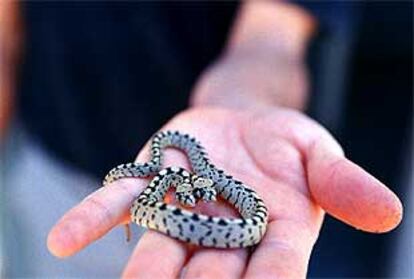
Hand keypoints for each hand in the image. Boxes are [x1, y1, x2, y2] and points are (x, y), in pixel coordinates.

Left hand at [47, 106, 401, 277]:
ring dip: (147, 271)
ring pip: (161, 249)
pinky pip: (119, 202)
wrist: (244, 120)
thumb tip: (388, 212)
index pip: (275, 270)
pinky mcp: (150, 183)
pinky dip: (91, 219)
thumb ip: (343, 183)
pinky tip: (63, 240)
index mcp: (273, 233)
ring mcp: (181, 211)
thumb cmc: (285, 144)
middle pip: (212, 272)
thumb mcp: (319, 152)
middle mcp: (223, 234)